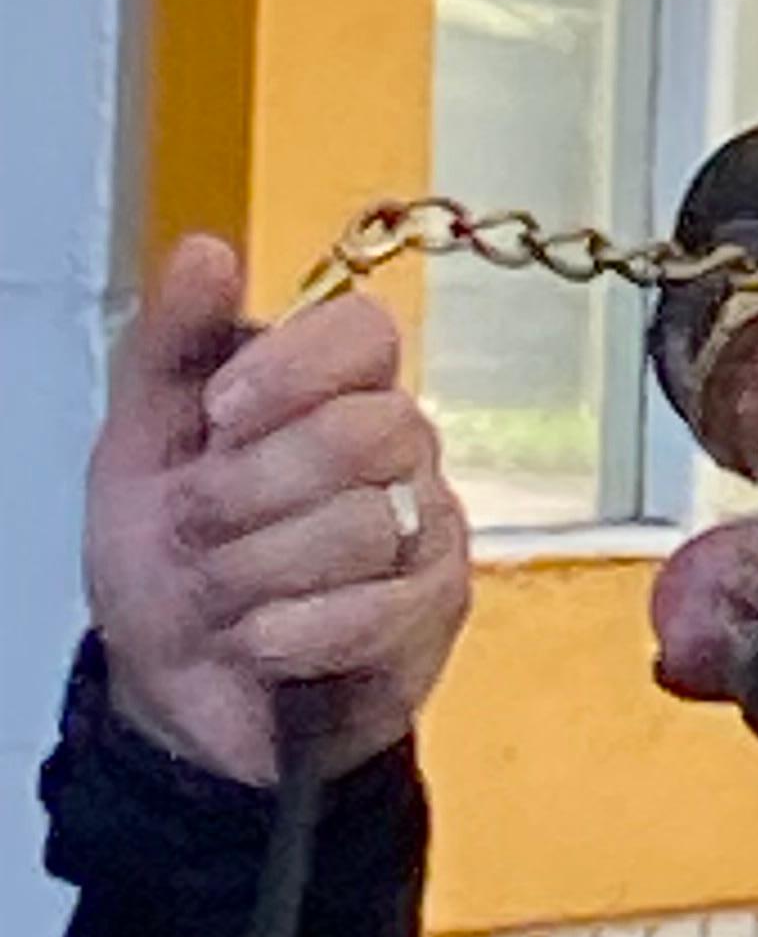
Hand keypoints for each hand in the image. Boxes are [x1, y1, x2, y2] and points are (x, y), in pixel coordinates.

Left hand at [85, 237, 472, 784]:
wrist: (177, 687)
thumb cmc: (169, 555)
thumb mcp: (141, 442)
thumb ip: (172, 343)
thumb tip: (207, 249)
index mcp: (332, 388)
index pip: (366, 334)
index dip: (293, 370)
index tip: (218, 417)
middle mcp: (400, 445)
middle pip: (365, 431)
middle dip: (251, 490)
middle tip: (196, 524)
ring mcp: (428, 526)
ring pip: (362, 525)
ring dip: (257, 571)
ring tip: (220, 593)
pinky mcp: (437, 609)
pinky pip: (377, 609)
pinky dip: (291, 631)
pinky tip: (255, 638)